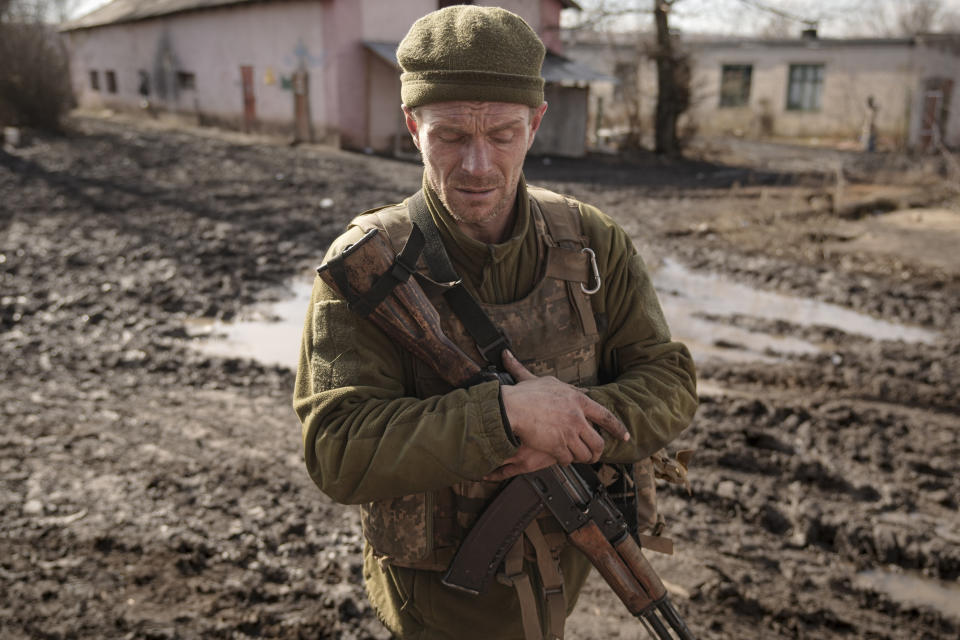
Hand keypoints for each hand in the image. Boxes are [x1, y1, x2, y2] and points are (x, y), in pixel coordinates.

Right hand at [496, 350, 627, 473]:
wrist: (511, 408)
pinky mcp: (557, 447)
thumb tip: (580, 389)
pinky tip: (560, 457)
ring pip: (585, 454)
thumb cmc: (526, 394)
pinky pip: (568, 460)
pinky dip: (565, 460)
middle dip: (598, 452)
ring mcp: (568, 434)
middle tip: (594, 455)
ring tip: (576, 457)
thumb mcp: (550, 383)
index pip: (605, 416)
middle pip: (598, 441)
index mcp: (578, 400)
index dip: (617, 428)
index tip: (625, 436)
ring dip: (581, 458)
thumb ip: (568, 388)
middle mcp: (577, 418)